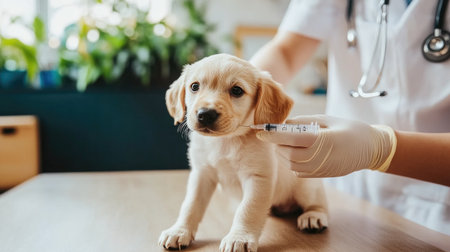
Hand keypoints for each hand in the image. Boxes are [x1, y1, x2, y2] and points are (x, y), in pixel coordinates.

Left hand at [256, 115, 396, 176]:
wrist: (371, 149)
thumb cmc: (350, 128)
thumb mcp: (327, 119)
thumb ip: (303, 122)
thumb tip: (282, 123)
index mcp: (322, 140)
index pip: (291, 139)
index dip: (273, 135)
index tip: (260, 131)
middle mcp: (320, 157)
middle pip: (287, 153)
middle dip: (276, 144)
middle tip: (272, 134)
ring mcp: (320, 169)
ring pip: (291, 164)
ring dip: (283, 153)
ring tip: (285, 141)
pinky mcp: (320, 175)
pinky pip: (298, 171)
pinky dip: (291, 161)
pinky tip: (295, 151)